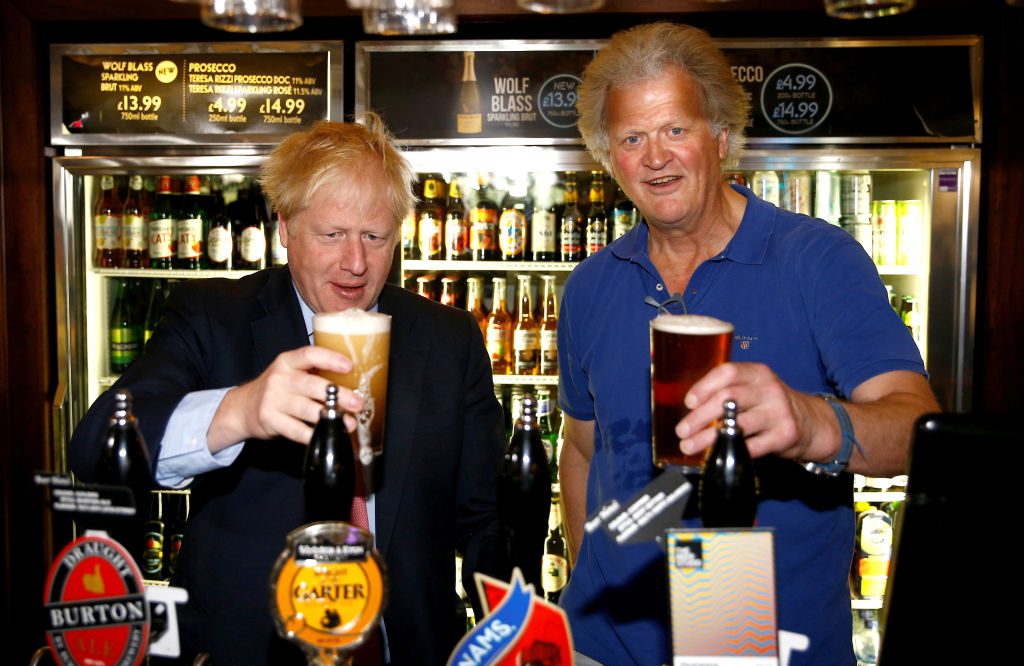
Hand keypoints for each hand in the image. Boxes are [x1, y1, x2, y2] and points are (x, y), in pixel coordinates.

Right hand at [208, 346, 362, 449]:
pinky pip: (297, 430)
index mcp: (287, 362)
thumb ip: (314, 373)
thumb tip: (353, 383)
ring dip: (330, 417)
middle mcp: (279, 378)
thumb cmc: (278, 388)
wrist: (243, 407)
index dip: (330, 359)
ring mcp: (273, 400)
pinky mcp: (270, 420)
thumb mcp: (291, 373)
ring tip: (348, 423)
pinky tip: (327, 435)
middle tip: (357, 403)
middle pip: (311, 385)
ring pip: (306, 409)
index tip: (349, 366)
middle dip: (338, 395)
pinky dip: (314, 434)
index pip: (309, 354)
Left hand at [675, 362, 818, 461]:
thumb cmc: (769, 405)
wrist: (811, 422)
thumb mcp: (754, 388)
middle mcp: (769, 389)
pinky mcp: (785, 435)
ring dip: (708, 437)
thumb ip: (727, 391)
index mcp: (757, 373)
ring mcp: (778, 412)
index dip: (705, 386)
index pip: (728, 373)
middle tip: (682, 430)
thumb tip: (689, 408)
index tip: (688, 402)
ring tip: (689, 446)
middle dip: (700, 416)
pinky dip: (730, 450)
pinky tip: (715, 455)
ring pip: (737, 424)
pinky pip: (752, 446)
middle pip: (729, 398)